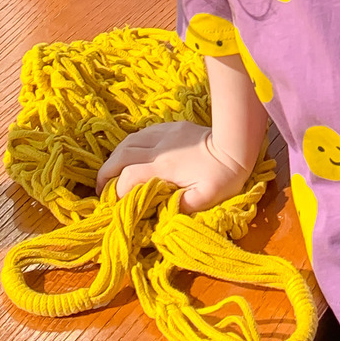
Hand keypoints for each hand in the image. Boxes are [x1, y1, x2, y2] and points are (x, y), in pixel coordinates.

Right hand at [95, 120, 252, 213]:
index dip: (117, 192)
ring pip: (129, 140)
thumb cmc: (224, 175)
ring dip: (116, 157)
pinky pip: (142, 133)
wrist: (237, 144)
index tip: (115, 205)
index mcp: (164, 166)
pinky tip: (132, 155)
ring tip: (111, 173)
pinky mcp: (172, 126)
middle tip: (102, 190)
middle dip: (106, 172)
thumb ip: (182, 207)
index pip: (128, 177)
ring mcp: (165, 133)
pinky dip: (130, 145)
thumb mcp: (206, 198)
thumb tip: (161, 214)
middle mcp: (159, 146)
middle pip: (121, 155)